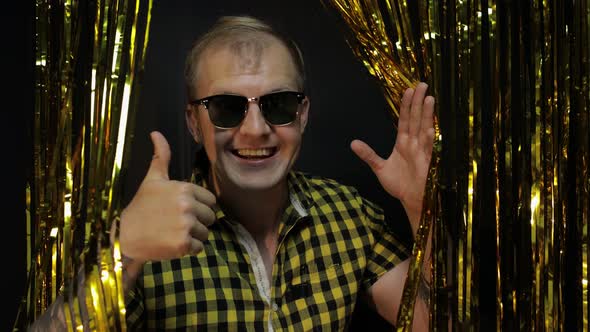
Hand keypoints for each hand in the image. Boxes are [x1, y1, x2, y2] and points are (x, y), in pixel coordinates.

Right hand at [119, 131, 216, 261]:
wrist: (125, 235)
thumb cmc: (141, 207)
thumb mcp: (152, 180)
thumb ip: (161, 157)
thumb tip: (156, 133)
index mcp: (184, 188)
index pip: (210, 201)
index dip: (198, 207)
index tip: (181, 210)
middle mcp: (187, 205)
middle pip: (210, 218)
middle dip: (197, 222)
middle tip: (176, 223)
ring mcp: (186, 225)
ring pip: (205, 234)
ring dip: (193, 236)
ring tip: (173, 233)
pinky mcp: (183, 244)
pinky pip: (199, 248)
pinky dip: (188, 250)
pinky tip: (172, 243)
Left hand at [351, 82, 434, 234]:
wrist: (409, 201)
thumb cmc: (398, 184)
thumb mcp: (379, 167)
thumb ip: (368, 155)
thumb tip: (353, 143)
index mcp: (403, 143)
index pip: (405, 120)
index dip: (406, 105)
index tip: (408, 90)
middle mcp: (413, 144)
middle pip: (416, 118)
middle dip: (418, 102)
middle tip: (421, 84)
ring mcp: (421, 151)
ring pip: (424, 128)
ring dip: (426, 114)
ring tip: (428, 97)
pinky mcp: (427, 161)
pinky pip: (428, 146)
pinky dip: (429, 134)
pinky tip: (431, 123)